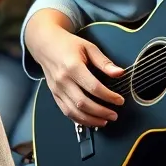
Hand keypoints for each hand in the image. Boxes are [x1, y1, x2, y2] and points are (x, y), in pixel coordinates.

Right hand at [25, 10, 124, 127]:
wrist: (45, 45)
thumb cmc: (68, 45)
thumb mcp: (89, 47)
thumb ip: (104, 62)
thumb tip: (120, 73)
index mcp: (73, 67)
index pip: (93, 87)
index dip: (108, 96)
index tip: (120, 100)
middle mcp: (63, 80)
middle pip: (83, 103)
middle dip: (101, 112)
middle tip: (114, 115)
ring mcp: (57, 89)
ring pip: (73, 111)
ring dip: (90, 120)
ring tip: (105, 121)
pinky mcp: (54, 95)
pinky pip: (66, 111)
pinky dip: (79, 119)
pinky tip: (90, 120)